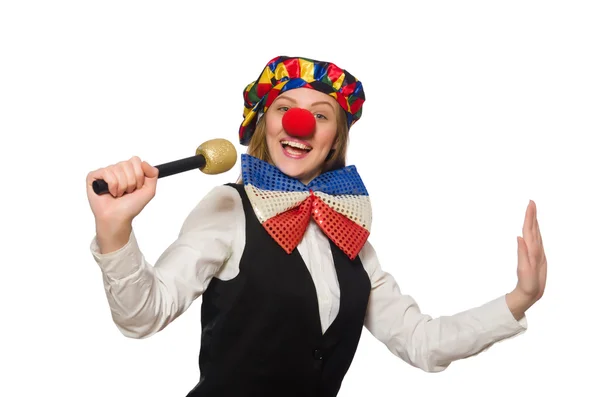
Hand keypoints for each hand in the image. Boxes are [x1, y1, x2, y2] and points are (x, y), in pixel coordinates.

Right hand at [86, 156, 158, 225]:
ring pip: (117, 169)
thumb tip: (144, 162)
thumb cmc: (130, 206)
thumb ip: (153, 174)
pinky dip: (112, 185)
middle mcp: (117, 169)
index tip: (137, 187)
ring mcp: (105, 172)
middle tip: (127, 192)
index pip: (136, 160)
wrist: (118, 217)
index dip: (138, 175)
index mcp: (129, 170)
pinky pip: (106, 173)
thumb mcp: (149, 190)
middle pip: (127, 164)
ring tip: (119, 194)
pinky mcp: (93, 176)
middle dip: (130, 182)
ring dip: (121, 186)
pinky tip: (110, 192)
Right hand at [506, 200, 546, 319]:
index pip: (531, 229)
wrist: (532, 294)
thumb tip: (519, 237)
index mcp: (533, 251)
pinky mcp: (534, 257)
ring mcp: (536, 253)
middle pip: (534, 229)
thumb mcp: (524, 270)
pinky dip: (533, 232)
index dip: (530, 216)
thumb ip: (522, 253)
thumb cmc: (529, 283)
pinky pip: (535, 240)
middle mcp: (536, 250)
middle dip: (532, 215)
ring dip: (534, 222)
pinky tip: (532, 230)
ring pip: (535, 234)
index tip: (530, 204)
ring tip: (532, 212)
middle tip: (531, 202)